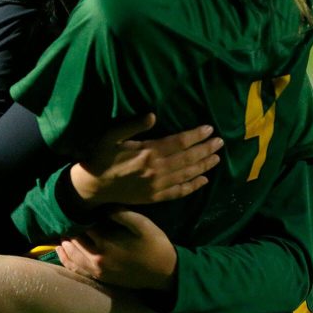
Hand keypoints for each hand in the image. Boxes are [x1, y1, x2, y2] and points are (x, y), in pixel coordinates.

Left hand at [57, 210, 176, 290]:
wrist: (165, 274)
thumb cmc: (155, 245)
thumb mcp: (142, 224)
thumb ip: (121, 213)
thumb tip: (101, 206)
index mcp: (106, 243)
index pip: (81, 226)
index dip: (76, 215)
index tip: (73, 204)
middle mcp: (97, 258)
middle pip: (73, 240)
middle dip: (68, 228)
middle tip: (63, 215)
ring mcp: (97, 270)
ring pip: (70, 255)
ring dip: (64, 242)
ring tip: (61, 229)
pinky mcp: (99, 278)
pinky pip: (75, 268)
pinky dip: (65, 258)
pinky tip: (60, 249)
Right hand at [71, 114, 222, 205]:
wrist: (92, 186)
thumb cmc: (100, 157)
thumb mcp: (111, 136)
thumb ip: (132, 125)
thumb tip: (153, 115)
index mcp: (148, 152)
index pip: (179, 142)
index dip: (196, 136)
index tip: (209, 129)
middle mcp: (157, 170)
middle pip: (188, 159)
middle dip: (206, 149)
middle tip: (220, 142)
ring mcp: (157, 186)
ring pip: (187, 175)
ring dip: (204, 166)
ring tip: (217, 158)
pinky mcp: (155, 197)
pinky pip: (179, 192)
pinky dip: (193, 187)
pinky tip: (203, 181)